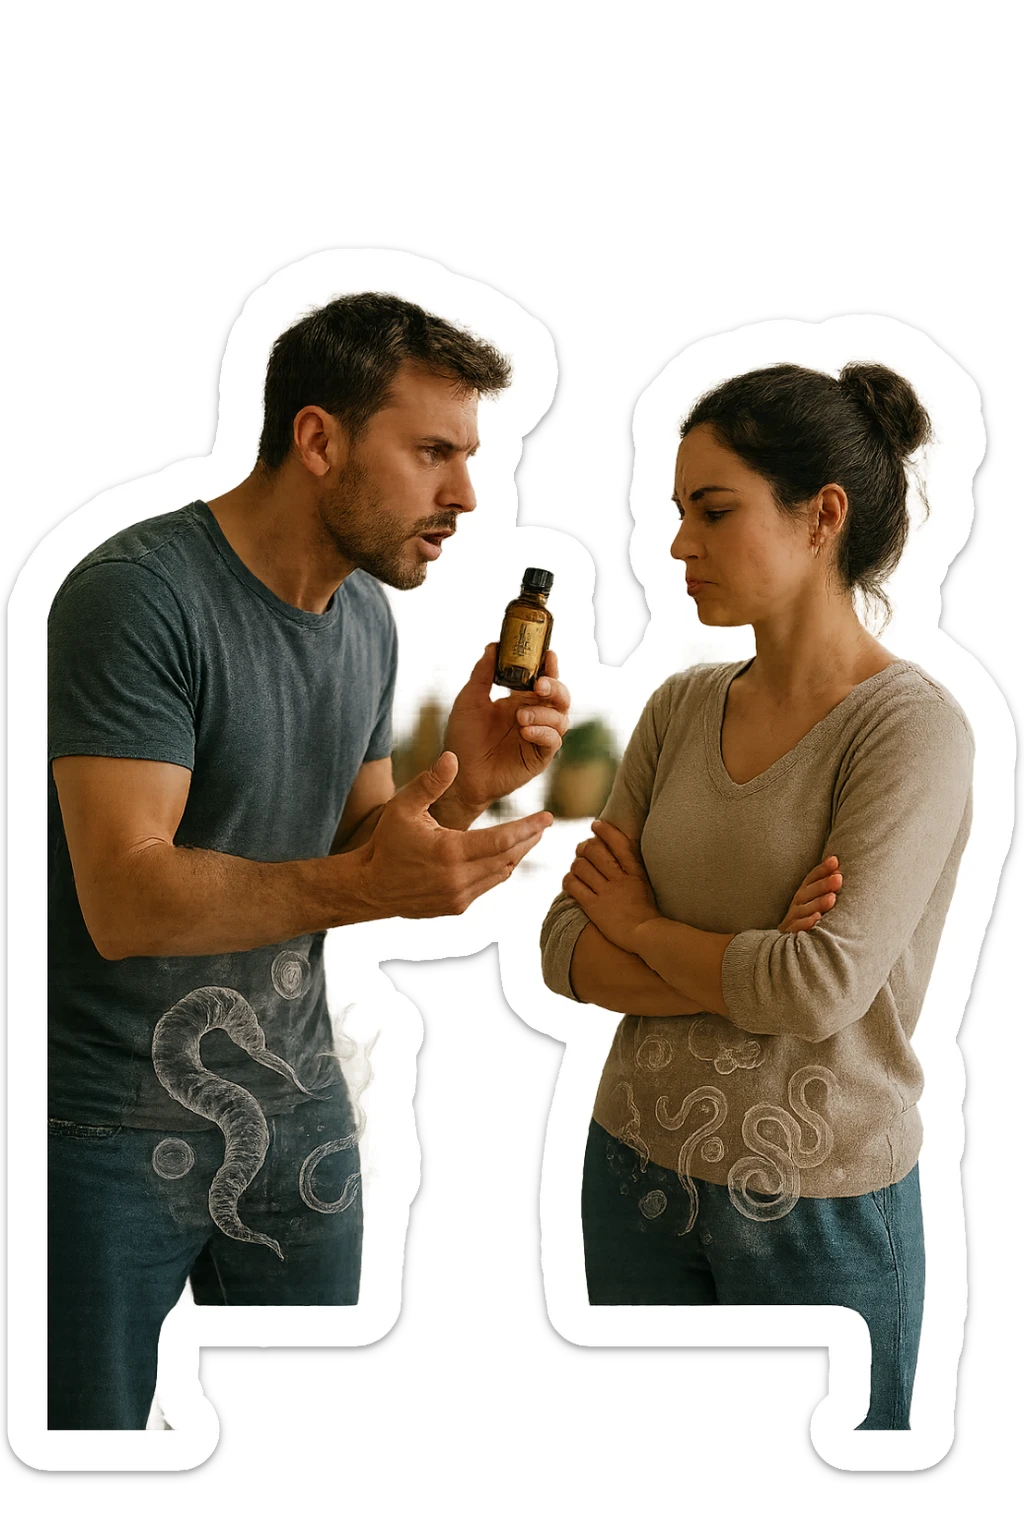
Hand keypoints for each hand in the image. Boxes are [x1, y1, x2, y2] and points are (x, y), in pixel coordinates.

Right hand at [356, 752, 551, 917]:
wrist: (369, 886)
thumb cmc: (386, 842)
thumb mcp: (403, 807)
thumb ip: (430, 782)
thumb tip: (452, 757)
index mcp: (450, 852)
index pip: (502, 840)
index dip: (528, 828)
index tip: (548, 817)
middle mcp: (458, 879)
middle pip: (509, 858)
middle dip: (529, 840)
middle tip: (544, 825)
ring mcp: (459, 897)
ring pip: (501, 874)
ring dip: (516, 855)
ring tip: (529, 838)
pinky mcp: (456, 908)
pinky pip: (487, 886)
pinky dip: (499, 869)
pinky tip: (504, 856)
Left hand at [437, 645, 569, 825]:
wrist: (459, 774)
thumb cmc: (463, 738)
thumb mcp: (469, 700)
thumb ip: (482, 674)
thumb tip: (493, 646)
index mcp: (520, 700)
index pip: (543, 679)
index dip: (550, 666)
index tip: (549, 654)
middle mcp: (535, 716)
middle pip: (560, 697)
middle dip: (555, 687)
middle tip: (539, 685)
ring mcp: (539, 736)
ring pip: (561, 718)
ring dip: (544, 713)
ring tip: (520, 717)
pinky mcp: (539, 757)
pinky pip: (553, 741)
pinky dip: (542, 732)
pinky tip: (525, 730)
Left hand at [561, 819, 659, 953]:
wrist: (647, 936)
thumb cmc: (646, 910)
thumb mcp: (645, 883)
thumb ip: (632, 867)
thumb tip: (615, 849)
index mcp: (635, 871)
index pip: (618, 842)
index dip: (605, 830)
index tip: (596, 825)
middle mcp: (620, 879)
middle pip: (594, 850)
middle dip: (584, 847)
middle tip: (582, 850)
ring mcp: (607, 893)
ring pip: (580, 866)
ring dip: (575, 864)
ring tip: (577, 868)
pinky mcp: (594, 907)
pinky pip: (574, 886)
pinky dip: (568, 880)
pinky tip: (571, 881)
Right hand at [777, 855, 842, 933]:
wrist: (790, 953)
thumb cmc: (810, 925)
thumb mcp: (817, 907)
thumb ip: (827, 893)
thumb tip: (841, 873)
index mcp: (802, 897)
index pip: (810, 880)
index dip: (822, 870)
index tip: (835, 861)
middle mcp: (796, 906)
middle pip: (807, 893)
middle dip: (823, 884)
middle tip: (838, 878)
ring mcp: (791, 921)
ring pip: (803, 910)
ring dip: (817, 903)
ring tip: (832, 898)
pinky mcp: (789, 936)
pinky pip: (796, 928)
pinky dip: (806, 923)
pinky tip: (817, 919)